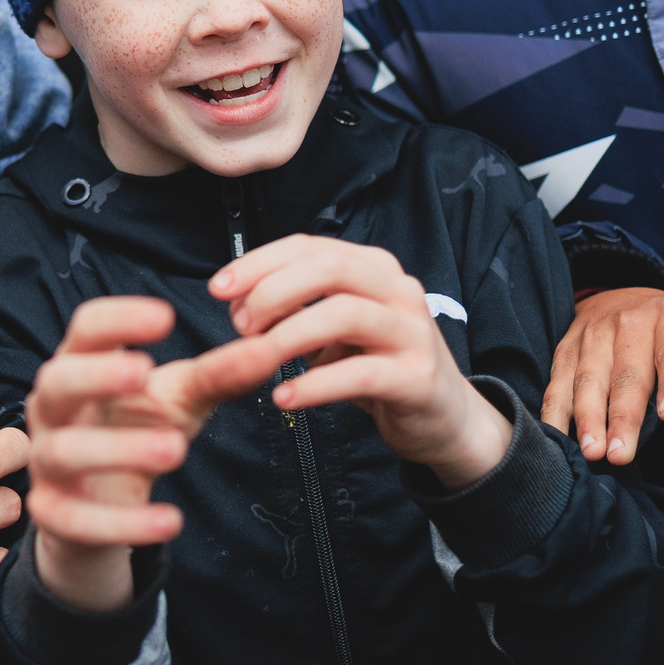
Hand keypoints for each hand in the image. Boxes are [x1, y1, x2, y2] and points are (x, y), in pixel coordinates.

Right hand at [24, 296, 310, 611]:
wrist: (101, 505)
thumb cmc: (136, 429)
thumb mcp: (177, 399)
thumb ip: (218, 375)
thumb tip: (269, 350)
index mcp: (79, 363)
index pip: (85, 327)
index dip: (118, 318)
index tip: (165, 317)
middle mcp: (52, 407)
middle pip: (56, 380)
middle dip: (96, 375)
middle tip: (145, 372)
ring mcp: (45, 461)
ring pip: (63, 451)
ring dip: (117, 450)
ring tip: (175, 450)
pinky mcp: (52, 514)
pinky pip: (74, 519)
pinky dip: (122, 523)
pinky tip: (170, 522)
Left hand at [212, 236, 509, 486]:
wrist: (445, 418)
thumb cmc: (379, 365)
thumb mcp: (338, 328)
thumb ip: (298, 307)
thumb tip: (239, 303)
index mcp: (374, 267)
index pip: (309, 246)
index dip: (258, 263)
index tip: (219, 288)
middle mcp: (398, 289)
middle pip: (328, 268)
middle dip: (273, 291)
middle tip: (240, 326)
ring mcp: (412, 332)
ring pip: (344, 314)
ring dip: (288, 335)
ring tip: (256, 358)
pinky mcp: (418, 378)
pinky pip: (360, 374)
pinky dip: (315, 384)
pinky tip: (284, 398)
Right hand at [542, 287, 663, 464]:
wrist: (624, 298)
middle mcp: (628, 321)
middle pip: (627, 373)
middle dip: (623, 416)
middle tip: (621, 455)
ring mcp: (592, 334)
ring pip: (588, 379)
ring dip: (588, 418)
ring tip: (593, 452)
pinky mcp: (566, 348)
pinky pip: (558, 382)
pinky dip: (554, 411)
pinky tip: (557, 436)